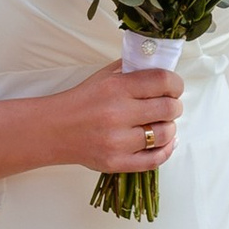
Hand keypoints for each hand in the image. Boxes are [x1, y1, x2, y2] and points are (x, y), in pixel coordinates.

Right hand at [0, 59, 184, 186]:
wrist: (52, 130)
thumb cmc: (81, 100)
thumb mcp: (104, 76)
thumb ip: (132, 69)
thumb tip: (162, 66)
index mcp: (117, 87)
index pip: (163, 81)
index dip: (176, 84)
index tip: (174, 88)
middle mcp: (118, 114)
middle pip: (169, 108)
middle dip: (174, 106)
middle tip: (168, 106)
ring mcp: (118, 141)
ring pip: (165, 134)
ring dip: (170, 127)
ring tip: (162, 124)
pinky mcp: (116, 162)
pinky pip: (154, 160)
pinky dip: (166, 150)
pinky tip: (164, 142)